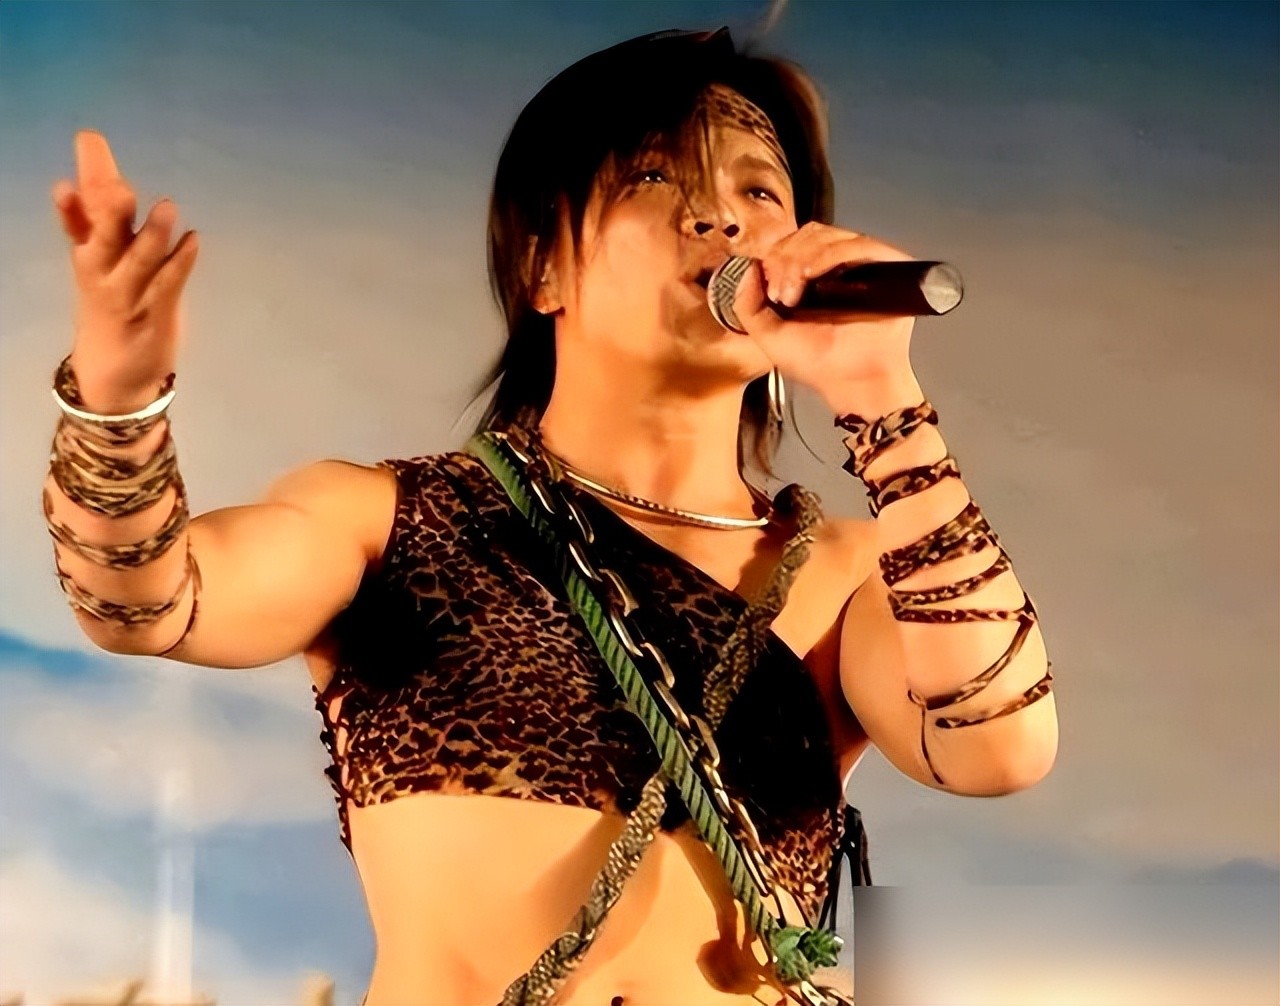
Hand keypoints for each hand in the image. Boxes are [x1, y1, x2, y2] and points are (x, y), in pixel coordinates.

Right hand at [52, 130, 199, 412]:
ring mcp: (129, 297)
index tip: (75, 164)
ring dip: (151, 236)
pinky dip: (181, 262)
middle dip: (110, 213)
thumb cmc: (108, 307)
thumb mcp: (91, 263)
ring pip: (139, 263)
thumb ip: (87, 221)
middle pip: (104, 239)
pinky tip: (194, 239)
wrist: (114, 376)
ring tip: (166, 207)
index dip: (74, 200)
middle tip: (119, 186)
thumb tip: (77, 180)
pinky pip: (169, 285)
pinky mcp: (156, 316)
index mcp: (86, 256)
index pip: (78, 220)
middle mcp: (102, 275)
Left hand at [728, 222, 918, 405]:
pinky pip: (858, 244)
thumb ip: (748, 303)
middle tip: (783, 294)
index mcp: (811, 277)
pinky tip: (815, 274)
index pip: (791, 243)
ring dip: (803, 257)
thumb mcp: (767, 335)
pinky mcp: (887, 266)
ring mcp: (863, 265)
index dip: (774, 257)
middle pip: (807, 234)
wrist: (850, 381)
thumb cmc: (816, 363)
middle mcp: (838, 266)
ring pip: (828, 235)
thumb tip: (749, 267)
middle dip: (786, 259)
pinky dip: (831, 253)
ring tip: (796, 293)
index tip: (771, 290)